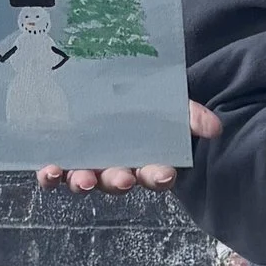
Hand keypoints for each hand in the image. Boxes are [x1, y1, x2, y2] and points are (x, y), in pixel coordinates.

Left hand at [38, 99, 223, 193]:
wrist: (109, 80)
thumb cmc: (146, 100)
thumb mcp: (172, 104)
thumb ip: (192, 116)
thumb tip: (215, 128)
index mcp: (144, 158)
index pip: (155, 173)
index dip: (159, 176)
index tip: (163, 174)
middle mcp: (115, 165)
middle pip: (118, 181)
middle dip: (120, 182)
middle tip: (123, 178)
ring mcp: (87, 163)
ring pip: (85, 181)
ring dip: (83, 184)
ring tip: (83, 180)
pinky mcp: (61, 157)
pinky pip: (55, 173)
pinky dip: (51, 176)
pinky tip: (49, 170)